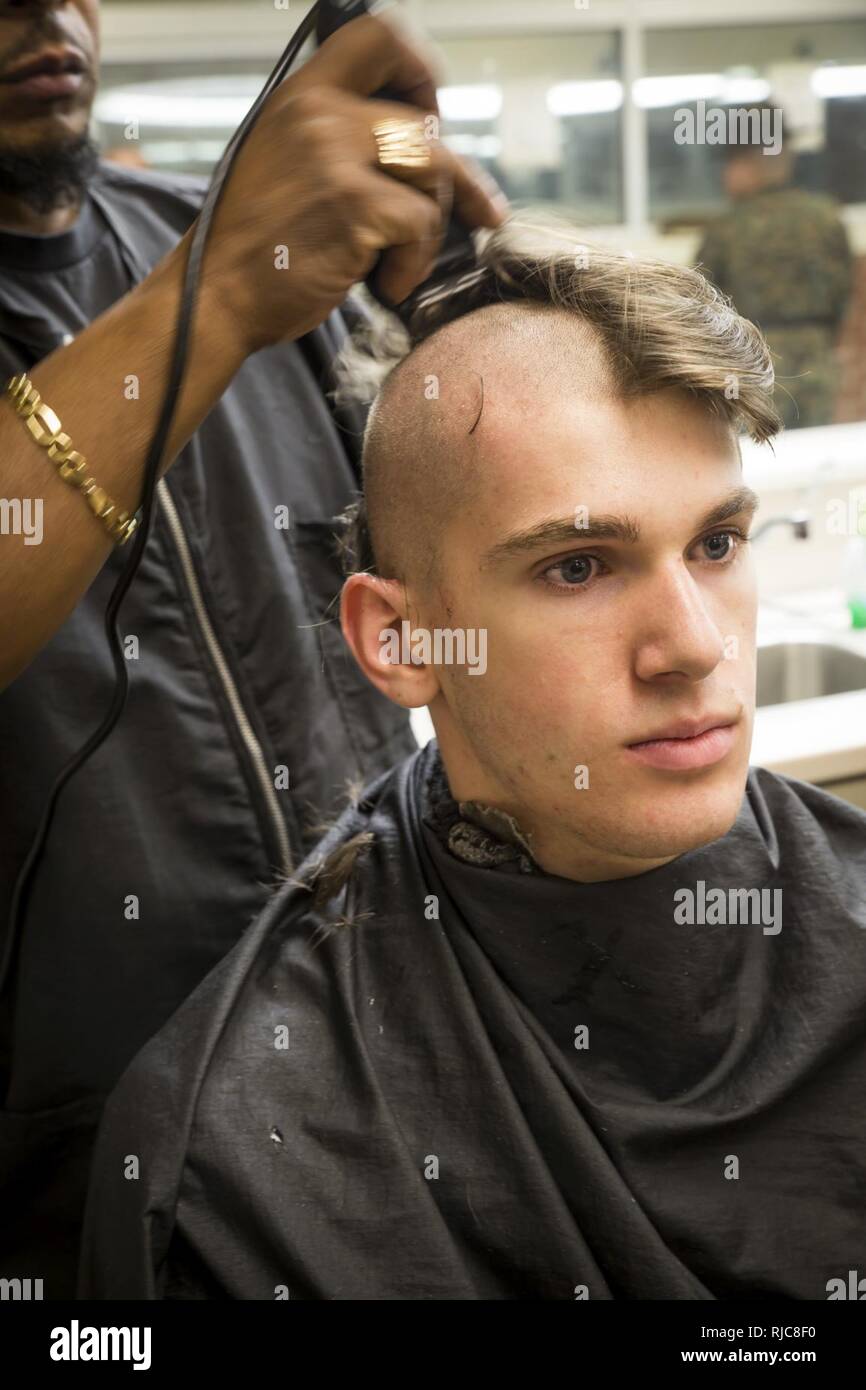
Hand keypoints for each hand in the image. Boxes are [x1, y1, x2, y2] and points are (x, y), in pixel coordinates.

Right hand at [197, 13, 507, 354]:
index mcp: (300, 96)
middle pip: (422, 125)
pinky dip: (413, 262)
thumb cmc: (252, 246)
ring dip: (432, 226)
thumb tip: (408, 146)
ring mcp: (336, 155)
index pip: (378, 37)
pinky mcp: (355, 204)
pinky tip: (387, 283)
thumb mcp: (280, 163)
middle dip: (454, 180)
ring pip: (433, 173)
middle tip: (468, 212)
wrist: (214, 297)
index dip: (420, 69)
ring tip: (402, 262)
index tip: (432, 112)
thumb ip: (331, 140)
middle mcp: (318, 113)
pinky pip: (422, 223)